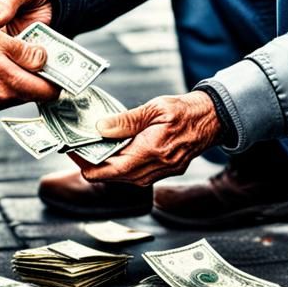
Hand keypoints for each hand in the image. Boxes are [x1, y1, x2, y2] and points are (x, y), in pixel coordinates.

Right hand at [0, 22, 59, 110]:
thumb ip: (26, 52)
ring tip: (21, 57)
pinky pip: (6, 94)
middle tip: (42, 57)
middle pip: (35, 93)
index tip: (61, 69)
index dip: (58, 80)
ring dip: (25, 78)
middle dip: (41, 77)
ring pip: (21, 93)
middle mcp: (3, 98)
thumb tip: (45, 59)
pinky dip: (11, 82)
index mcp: (10, 83)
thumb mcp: (1, 39)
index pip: (48, 92)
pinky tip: (5, 65)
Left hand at [73, 92, 222, 186]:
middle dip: (95, 167)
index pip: (113, 169)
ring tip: (93, 153)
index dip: (90, 166)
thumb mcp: (155, 108)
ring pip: (127, 178)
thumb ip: (127, 120)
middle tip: (78, 151)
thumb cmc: (184, 110)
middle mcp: (157, 167)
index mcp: (152, 151)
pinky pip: (138, 175)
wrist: (212, 119)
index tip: (75, 156)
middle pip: (116, 177)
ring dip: (109, 168)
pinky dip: (123, 167)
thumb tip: (101, 128)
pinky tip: (116, 154)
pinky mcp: (166, 170)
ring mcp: (162, 171)